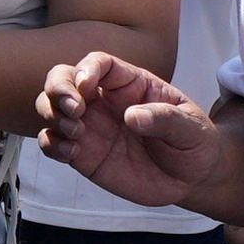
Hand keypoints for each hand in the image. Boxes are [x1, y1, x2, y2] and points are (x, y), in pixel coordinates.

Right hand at [38, 52, 230, 211]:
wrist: (192, 180)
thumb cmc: (194, 143)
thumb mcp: (192, 128)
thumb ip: (165, 119)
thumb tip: (132, 116)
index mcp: (130, 84)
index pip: (99, 63)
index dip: (86, 69)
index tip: (85, 87)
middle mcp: (103, 101)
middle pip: (62, 77)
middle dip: (58, 88)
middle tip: (73, 110)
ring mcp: (90, 127)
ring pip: (49, 107)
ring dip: (52, 114)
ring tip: (76, 133)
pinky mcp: (82, 154)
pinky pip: (52, 142)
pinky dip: (51, 144)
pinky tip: (72, 153)